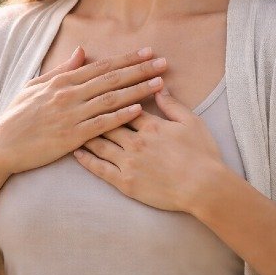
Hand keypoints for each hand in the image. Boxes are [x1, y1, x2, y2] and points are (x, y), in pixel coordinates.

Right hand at [0, 46, 168, 174]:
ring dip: (138, 89)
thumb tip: (81, 51)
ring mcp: (71, 115)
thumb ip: (62, 70)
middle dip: (140, 70)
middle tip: (163, 63)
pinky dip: (121, 115)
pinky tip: (139, 109)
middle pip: (112, 78)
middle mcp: (69, 94)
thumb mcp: (35, 86)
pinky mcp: (71, 136)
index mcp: (62, 81)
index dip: (127, 59)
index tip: (148, 52)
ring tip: (159, 83)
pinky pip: (102, 124)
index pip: (101, 66)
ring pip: (111, 99)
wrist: (1, 144)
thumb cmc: (17, 116)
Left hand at [73, 87, 225, 212]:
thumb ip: (172, 104)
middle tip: (76, 105)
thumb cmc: (202, 154)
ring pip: (100, 143)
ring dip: (84, 133)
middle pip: (106, 122)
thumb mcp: (191, 122)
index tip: (98, 92)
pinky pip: (100, 169)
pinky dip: (86, 160)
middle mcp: (135, 141)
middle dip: (91, 113)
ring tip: (70, 126)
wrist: (204, 187)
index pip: (124, 105)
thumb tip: (159, 87)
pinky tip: (76, 153)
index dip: (111, 98)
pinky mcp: (125, 182)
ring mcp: (128, 162)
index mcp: (151, 125)